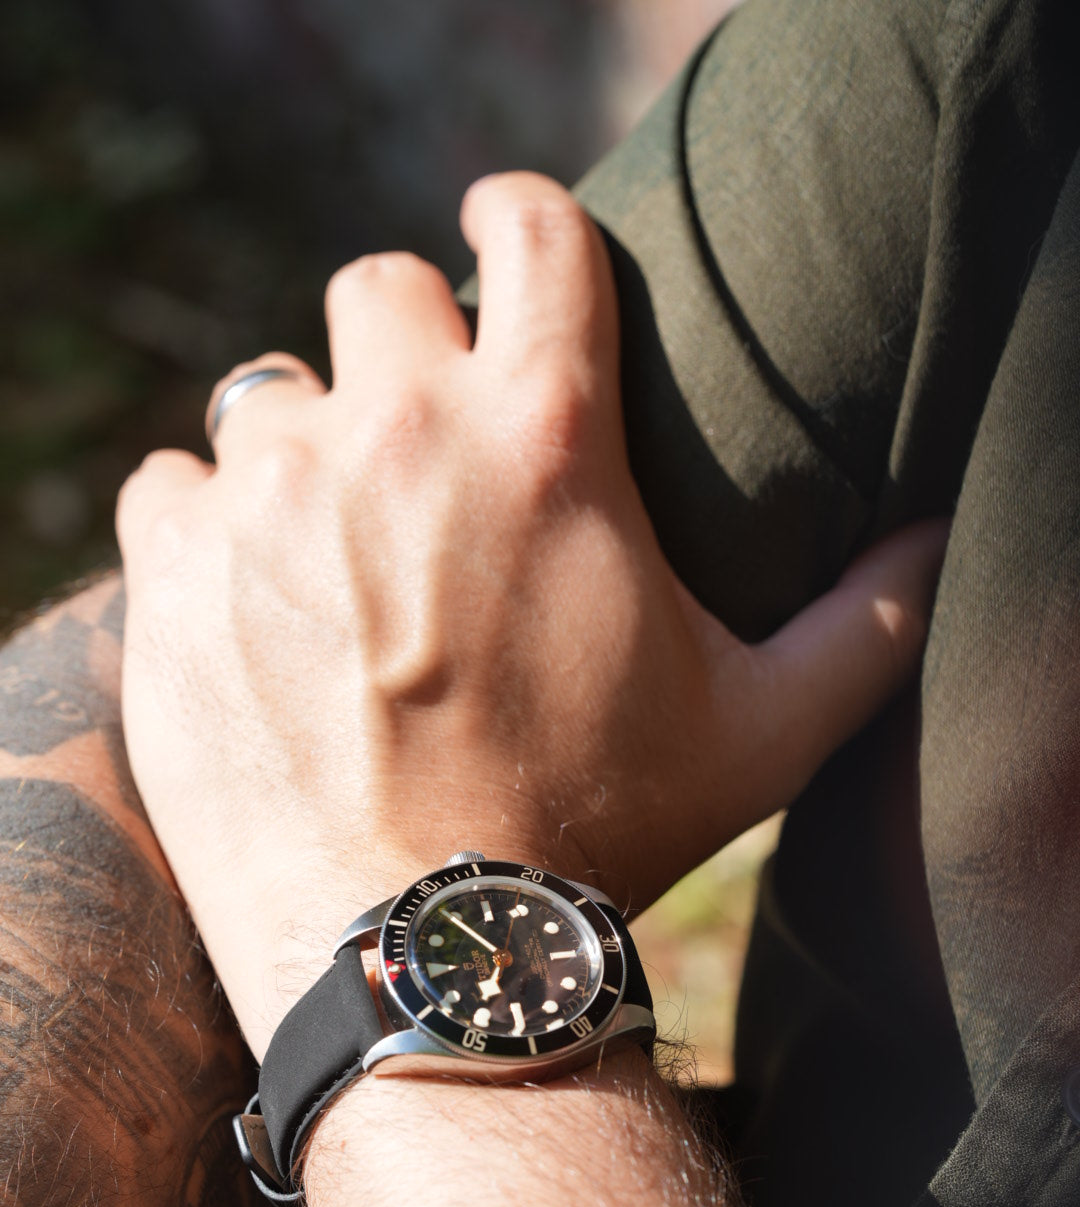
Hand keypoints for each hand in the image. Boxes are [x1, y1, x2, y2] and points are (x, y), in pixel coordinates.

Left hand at [117, 171, 944, 1052]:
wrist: (433, 959)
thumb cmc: (606, 838)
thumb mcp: (768, 730)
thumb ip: (867, 618)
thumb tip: (940, 537)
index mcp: (547, 438)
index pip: (530, 227)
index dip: (520, 219)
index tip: (502, 239)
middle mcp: (396, 437)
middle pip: (376, 292)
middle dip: (405, 350)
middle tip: (423, 442)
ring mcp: (267, 502)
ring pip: (268, 392)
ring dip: (306, 445)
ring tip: (337, 543)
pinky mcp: (171, 578)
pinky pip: (170, 485)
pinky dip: (204, 524)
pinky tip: (251, 595)